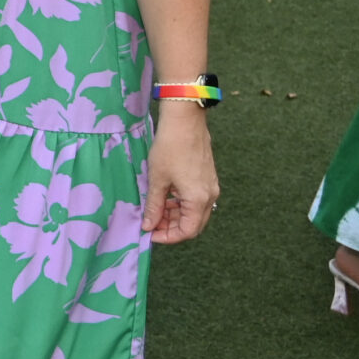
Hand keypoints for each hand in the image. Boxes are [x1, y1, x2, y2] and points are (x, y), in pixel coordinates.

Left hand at [143, 107, 218, 243]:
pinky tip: (164, 198)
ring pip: (194, 212)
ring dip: (175, 215)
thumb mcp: (157, 180)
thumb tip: (148, 226)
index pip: (188, 231)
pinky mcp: (207, 178)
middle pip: (193, 224)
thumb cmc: (169, 148)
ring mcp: (210, 187)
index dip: (168, 237)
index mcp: (198, 199)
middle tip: (150, 224)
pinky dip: (181, 204)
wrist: (185, 121)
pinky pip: (196, 200)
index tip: (150, 234)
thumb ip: (154, 206)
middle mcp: (209, 196)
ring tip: (154, 211)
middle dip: (171, 227)